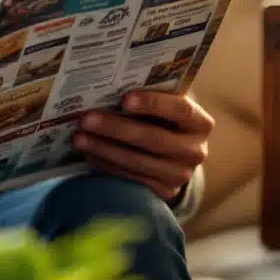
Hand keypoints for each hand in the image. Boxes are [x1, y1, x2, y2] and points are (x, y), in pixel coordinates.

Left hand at [73, 91, 213, 200]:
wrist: (175, 153)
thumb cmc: (164, 119)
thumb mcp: (166, 105)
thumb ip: (151, 95)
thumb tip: (111, 86)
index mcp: (200, 122)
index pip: (180, 109)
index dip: (152, 104)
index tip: (124, 98)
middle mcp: (195, 151)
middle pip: (153, 139)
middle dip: (116, 128)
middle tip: (86, 119)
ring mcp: (181, 175)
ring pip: (138, 162)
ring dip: (105, 149)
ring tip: (79, 138)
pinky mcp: (165, 193)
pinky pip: (132, 179)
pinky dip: (108, 166)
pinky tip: (89, 155)